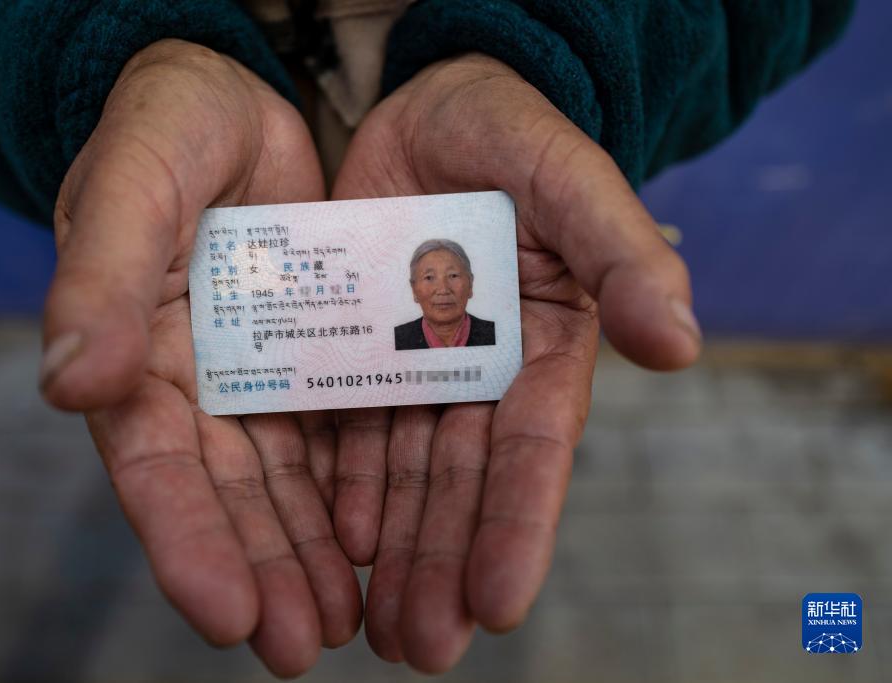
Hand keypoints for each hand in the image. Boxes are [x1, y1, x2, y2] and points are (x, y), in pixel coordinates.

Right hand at [38, 40, 359, 676]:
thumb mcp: (132, 179)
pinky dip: (350, 496)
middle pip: (225, 492)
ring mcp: (257, 375)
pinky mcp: (313, 360)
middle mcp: (193, 380)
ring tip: (348, 625)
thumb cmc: (171, 125)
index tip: (225, 613)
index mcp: (133, 349)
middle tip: (304, 647)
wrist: (240, 99)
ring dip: (309, 556)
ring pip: (283, 483)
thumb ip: (98, 274)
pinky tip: (376, 550)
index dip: (184, 538)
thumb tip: (68, 384)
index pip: (152, 460)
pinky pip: (334, 439)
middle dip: (261, 570)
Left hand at [330, 53, 701, 670]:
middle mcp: (478, 372)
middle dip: (442, 562)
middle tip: (420, 645)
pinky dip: (342, 490)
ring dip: (391, 550)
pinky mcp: (354, 350)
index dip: (517, 523)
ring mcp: (413, 367)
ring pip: (401, 473)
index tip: (498, 600)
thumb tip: (681, 343)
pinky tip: (334, 543)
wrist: (424, 108)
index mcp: (543, 346)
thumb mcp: (567, 176)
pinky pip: (345, 431)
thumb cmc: (506, 132)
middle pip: (460, 482)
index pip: (532, 449)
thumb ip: (622, 251)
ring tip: (371, 627)